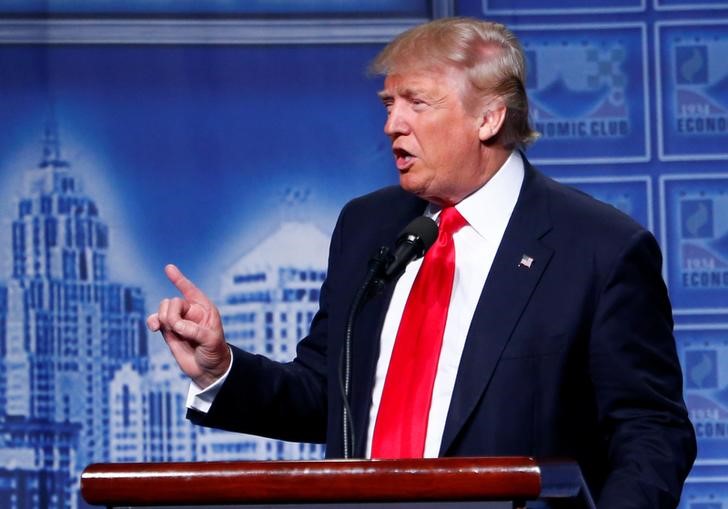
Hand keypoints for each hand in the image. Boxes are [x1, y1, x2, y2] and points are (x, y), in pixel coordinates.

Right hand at [147, 264, 230, 388]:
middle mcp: (191, 312)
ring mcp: (178, 321)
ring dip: (163, 318)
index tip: (168, 268)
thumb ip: (195, 331)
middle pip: (173, 302)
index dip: (179, 280)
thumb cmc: (215, 352)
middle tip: (179, 329)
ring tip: (172, 331)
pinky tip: (153, 327)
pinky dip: (152, 321)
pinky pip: (155, 320)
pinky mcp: (168, 331)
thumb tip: (176, 326)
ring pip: (163, 309)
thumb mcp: (211, 340)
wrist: (207, 370)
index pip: (191, 290)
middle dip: (172, 314)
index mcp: (205, 309)